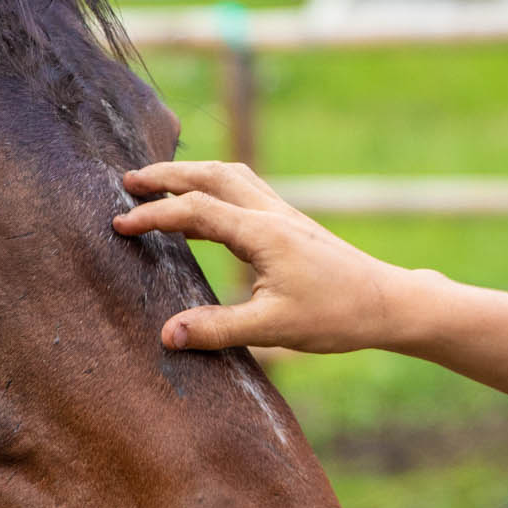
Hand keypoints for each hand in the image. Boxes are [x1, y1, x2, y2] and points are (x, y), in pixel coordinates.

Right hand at [112, 161, 418, 352]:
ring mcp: (284, 214)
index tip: (119, 223)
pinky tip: (202, 212)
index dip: (153, 215)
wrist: (388, 301)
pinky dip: (214, 188)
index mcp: (263, 232)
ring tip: (157, 183)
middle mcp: (272, 213)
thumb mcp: (274, 328)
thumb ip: (218, 329)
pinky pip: (245, 191)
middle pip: (211, 175)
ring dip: (192, 174)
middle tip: (127, 181)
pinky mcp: (291, 224)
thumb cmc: (336, 315)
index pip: (196, 210)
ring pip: (230, 176)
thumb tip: (167, 334)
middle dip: (166, 175)